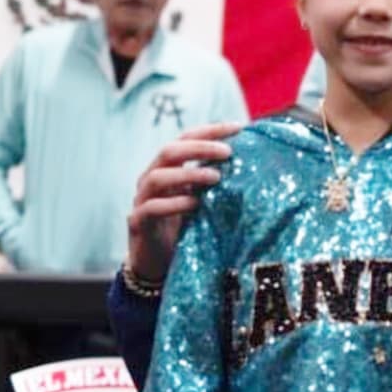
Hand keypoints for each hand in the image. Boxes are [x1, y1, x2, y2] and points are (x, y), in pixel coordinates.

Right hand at [126, 123, 241, 281]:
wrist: (158, 265)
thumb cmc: (185, 229)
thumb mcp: (203, 202)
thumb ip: (215, 184)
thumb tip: (252, 166)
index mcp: (168, 169)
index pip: (185, 139)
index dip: (210, 131)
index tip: (238, 126)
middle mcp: (152, 179)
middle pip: (169, 150)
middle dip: (199, 147)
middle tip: (227, 151)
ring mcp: (142, 200)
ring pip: (158, 177)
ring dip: (188, 173)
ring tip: (215, 177)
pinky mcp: (138, 223)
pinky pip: (152, 208)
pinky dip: (174, 203)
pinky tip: (194, 204)